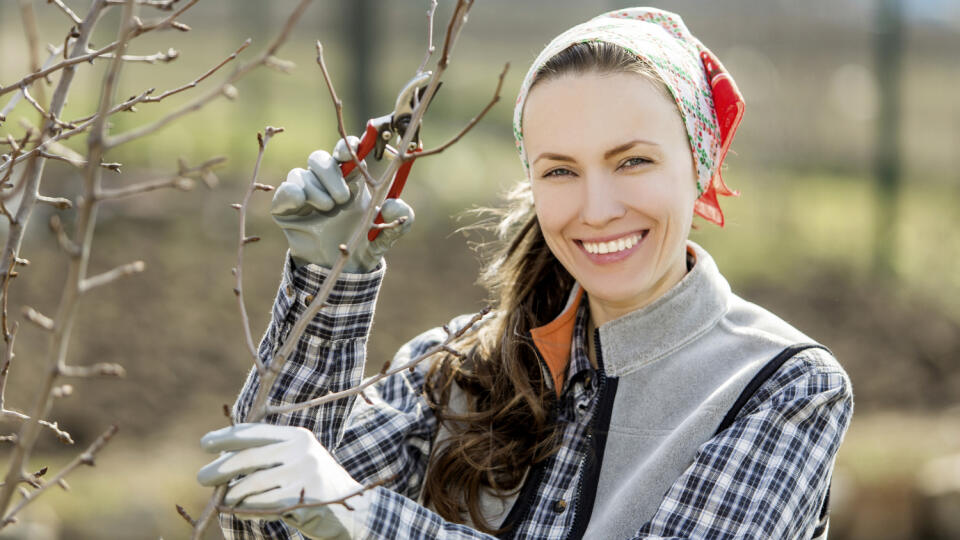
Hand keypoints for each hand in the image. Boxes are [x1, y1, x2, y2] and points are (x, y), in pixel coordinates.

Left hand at [197, 423, 372, 538]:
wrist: (354, 509)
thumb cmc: (315, 484)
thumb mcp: (298, 460)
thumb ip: (270, 454)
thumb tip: (222, 457)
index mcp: (298, 436)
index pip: (255, 432)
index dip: (227, 437)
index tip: (205, 444)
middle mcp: (302, 450)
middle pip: (249, 457)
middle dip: (221, 468)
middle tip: (202, 477)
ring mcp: (305, 473)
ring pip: (253, 484)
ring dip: (232, 494)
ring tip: (224, 500)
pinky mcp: (304, 497)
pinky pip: (263, 504)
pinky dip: (246, 508)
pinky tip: (240, 509)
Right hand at [270, 136, 414, 271]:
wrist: (339, 272)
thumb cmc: (363, 245)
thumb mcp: (387, 236)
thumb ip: (400, 221)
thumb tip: (395, 205)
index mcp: (352, 180)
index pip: (346, 151)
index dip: (346, 147)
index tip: (349, 154)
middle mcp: (326, 183)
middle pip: (319, 158)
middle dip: (330, 175)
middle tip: (342, 199)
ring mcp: (305, 193)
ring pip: (301, 174)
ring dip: (315, 190)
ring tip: (327, 209)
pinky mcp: (287, 208)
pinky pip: (284, 190)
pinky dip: (290, 193)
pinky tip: (299, 202)